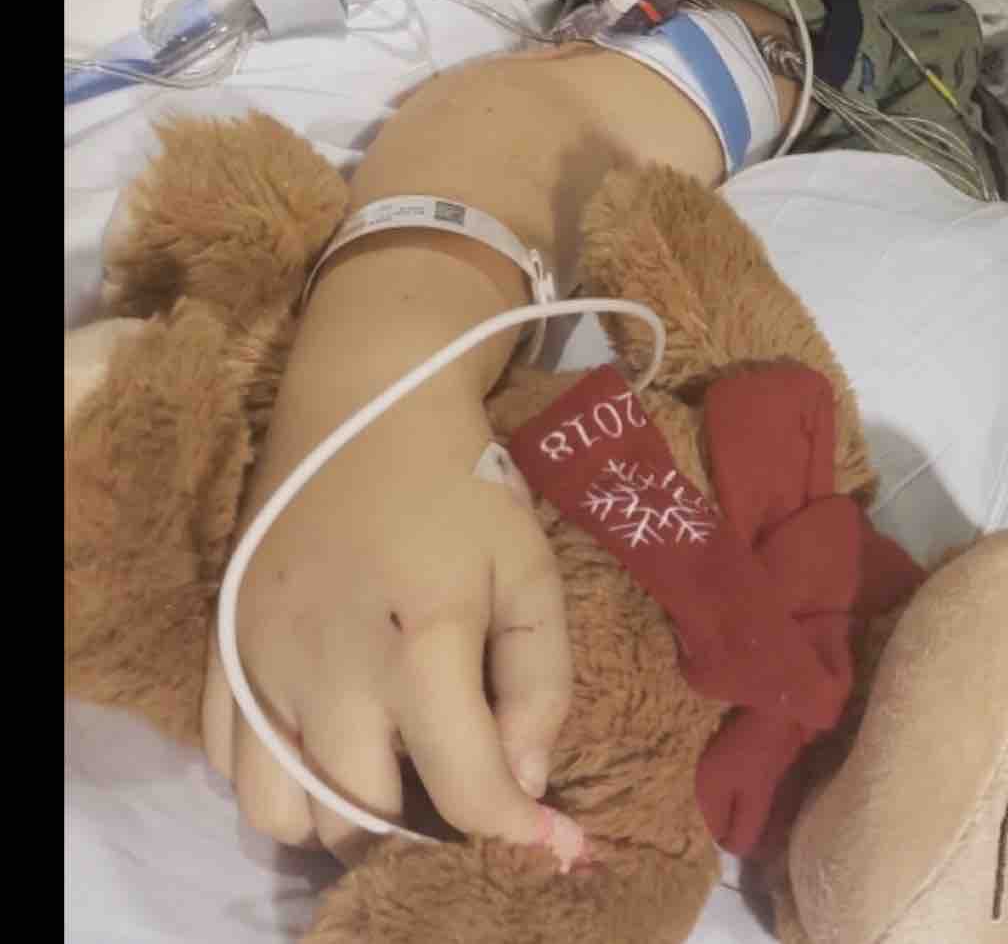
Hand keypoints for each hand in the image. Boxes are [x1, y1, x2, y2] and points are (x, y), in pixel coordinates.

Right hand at [202, 379, 570, 860]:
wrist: (365, 407)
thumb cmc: (466, 488)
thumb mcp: (534, 574)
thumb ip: (541, 684)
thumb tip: (526, 778)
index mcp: (424, 646)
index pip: (464, 789)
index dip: (514, 830)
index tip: (547, 840)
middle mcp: (330, 670)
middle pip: (365, 818)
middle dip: (424, 831)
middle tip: (460, 796)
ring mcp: (262, 664)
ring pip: (281, 812)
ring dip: (339, 821)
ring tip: (389, 782)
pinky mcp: (220, 652)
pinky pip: (229, 766)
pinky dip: (278, 782)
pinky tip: (328, 746)